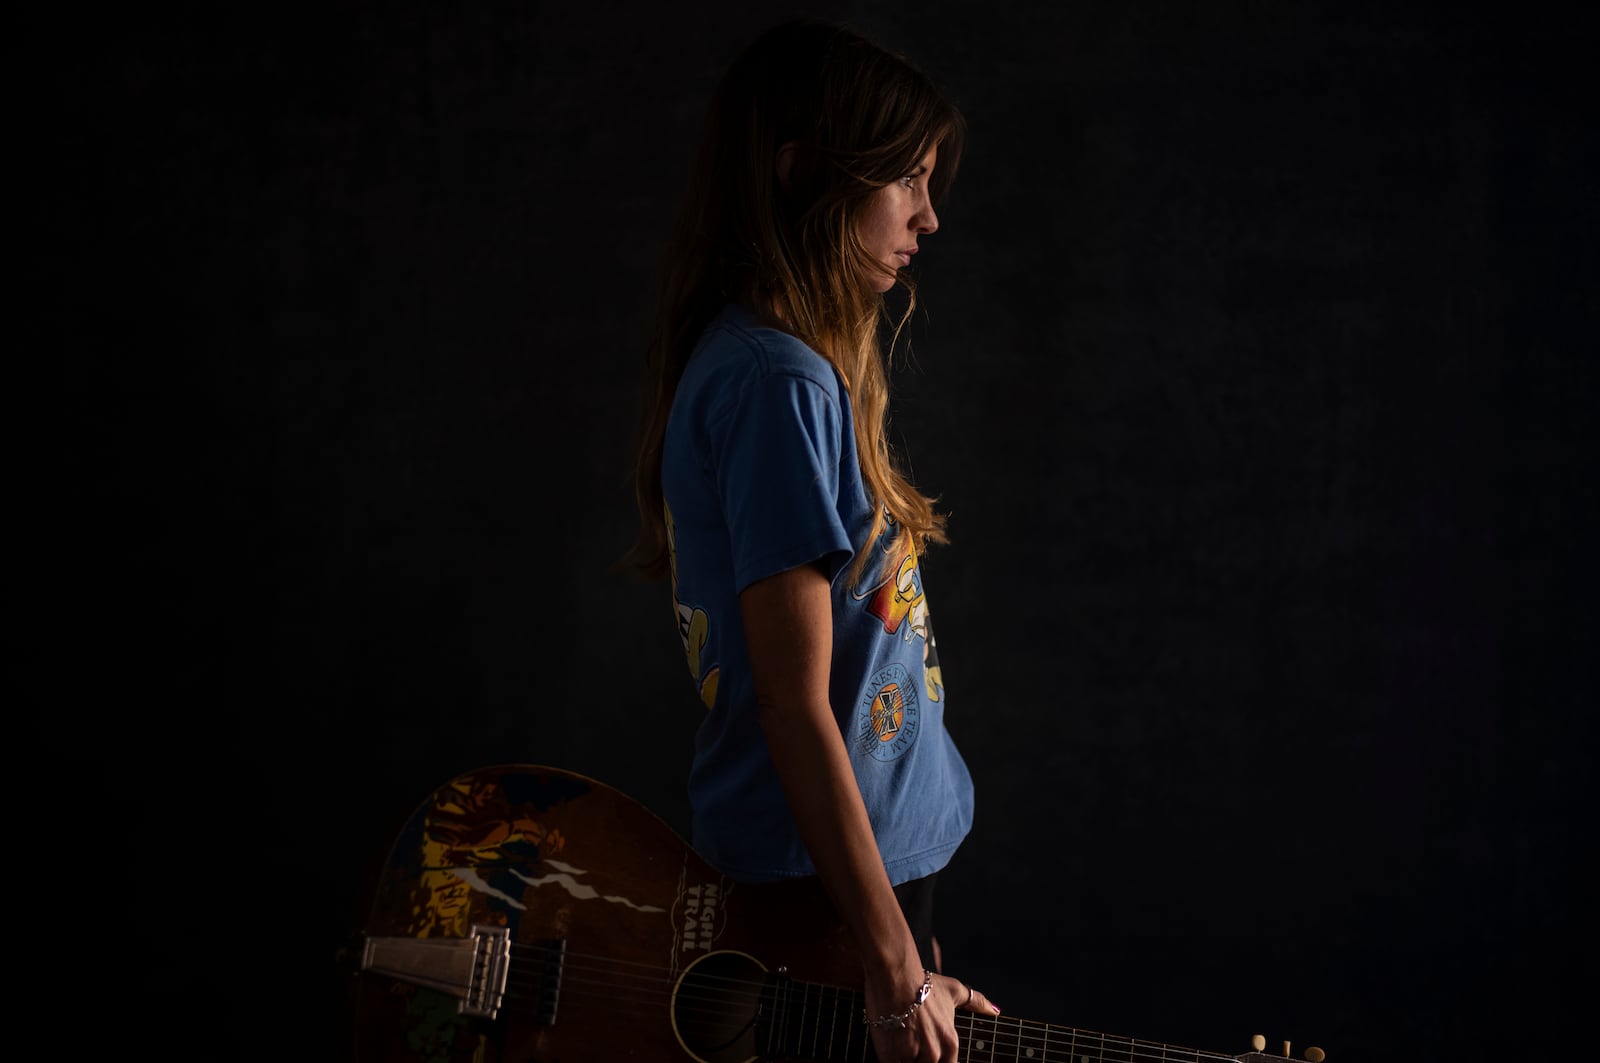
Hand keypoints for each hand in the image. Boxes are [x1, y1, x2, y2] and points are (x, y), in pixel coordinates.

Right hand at [865, 966, 999, 1062]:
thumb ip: (976, 1002)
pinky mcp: (889, 1055)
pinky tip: (888, 1043)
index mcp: (950, 1043)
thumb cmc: (923, 983)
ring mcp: (912, 1056)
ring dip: (902, 1056)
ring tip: (898, 1038)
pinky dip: (890, 1056)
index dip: (935, 1060)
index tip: (926, 1051)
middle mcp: (934, 1053)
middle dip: (917, 1057)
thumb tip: (995, 1011)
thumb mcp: (954, 990)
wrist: (895, 975)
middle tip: (911, 1039)